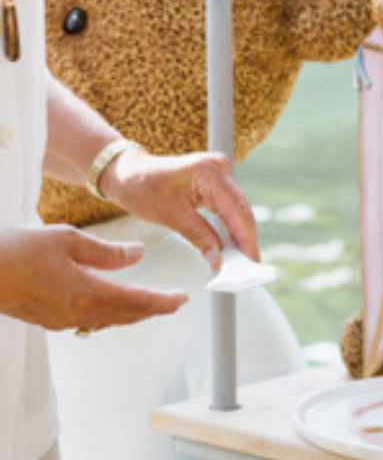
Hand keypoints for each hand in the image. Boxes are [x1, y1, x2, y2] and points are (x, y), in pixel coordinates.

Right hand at [0, 224, 186, 330]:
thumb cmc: (20, 250)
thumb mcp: (69, 240)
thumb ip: (107, 252)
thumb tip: (138, 255)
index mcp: (86, 293)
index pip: (137, 301)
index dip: (163, 301)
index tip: (183, 299)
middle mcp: (76, 313)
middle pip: (126, 314)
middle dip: (154, 308)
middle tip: (175, 301)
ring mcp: (61, 320)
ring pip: (108, 319)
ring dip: (133, 311)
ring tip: (151, 301)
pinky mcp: (48, 319)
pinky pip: (89, 319)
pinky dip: (110, 312)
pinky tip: (113, 302)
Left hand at [101, 149, 258, 269]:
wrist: (129, 173)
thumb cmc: (143, 188)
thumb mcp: (170, 216)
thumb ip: (199, 237)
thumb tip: (219, 260)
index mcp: (210, 171)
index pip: (237, 209)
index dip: (246, 238)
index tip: (251, 262)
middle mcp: (221, 168)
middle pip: (242, 209)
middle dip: (246, 239)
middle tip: (250, 267)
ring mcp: (220, 173)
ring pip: (238, 210)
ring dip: (240, 235)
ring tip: (243, 262)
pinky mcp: (217, 182)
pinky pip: (229, 207)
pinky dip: (230, 227)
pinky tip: (233, 247)